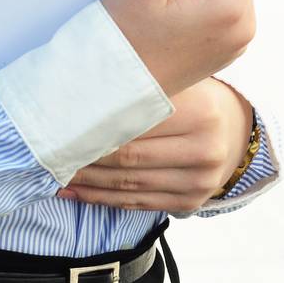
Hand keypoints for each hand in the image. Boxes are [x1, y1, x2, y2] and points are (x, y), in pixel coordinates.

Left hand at [54, 78, 254, 214]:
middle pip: (130, 156)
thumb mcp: (180, 80)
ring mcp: (200, 180)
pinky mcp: (190, 202)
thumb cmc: (194, 97)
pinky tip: (75, 192)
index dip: (94, 124)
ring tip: (53, 173)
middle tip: (48, 150)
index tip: (59, 122)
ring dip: (87, 181)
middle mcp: (205, 149)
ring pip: (129, 184)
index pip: (136, 121)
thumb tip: (78, 79)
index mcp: (201, 110)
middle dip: (84, 155)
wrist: (235, 131)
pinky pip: (137, 203)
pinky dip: (102, 199)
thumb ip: (142, 81)